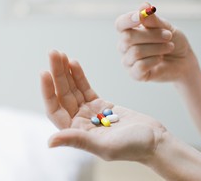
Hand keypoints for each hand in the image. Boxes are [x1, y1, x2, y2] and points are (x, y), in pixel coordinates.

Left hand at [40, 50, 165, 161]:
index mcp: (77, 133)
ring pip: (73, 89)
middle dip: (57, 74)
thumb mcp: (105, 146)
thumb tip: (49, 142)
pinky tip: (73, 63)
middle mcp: (80, 122)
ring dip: (66, 72)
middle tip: (53, 53)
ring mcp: (90, 112)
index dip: (48, 92)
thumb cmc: (134, 147)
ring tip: (60, 54)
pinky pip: (86, 87)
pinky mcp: (101, 104)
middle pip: (63, 95)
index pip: (55, 110)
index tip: (44, 73)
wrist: (155, 140)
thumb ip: (78, 141)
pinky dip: (79, 75)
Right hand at [115, 2, 198, 82]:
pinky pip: (140, 66)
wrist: (183, 62)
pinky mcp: (135, 74)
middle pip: (127, 38)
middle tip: (168, 35)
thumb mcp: (166, 28)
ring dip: (157, 48)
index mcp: (129, 31)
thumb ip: (153, 21)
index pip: (120, 24)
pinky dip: (154, 60)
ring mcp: (128, 61)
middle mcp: (125, 46)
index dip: (127, 20)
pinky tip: (160, 59)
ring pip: (136, 52)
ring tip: (169, 47)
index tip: (139, 16)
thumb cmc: (172, 42)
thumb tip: (143, 6)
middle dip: (151, 35)